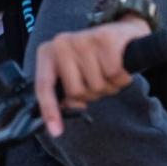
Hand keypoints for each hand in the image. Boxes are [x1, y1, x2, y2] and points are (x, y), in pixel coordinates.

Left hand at [33, 17, 151, 136]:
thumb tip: (65, 109)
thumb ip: (65, 90)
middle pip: (76, 92)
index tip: (56, 132)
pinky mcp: (105, 39)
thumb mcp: (74, 71)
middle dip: (92, 94)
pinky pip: (114, 75)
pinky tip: (121, 67)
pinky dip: (121, 79)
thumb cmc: (95, 58)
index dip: (50, 111)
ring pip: (97, 85)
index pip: (44, 86)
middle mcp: (62, 43)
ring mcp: (83, 40)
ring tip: (109, 71)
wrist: (123, 33)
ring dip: (109, 86)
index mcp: (49, 52)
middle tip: (98, 79)